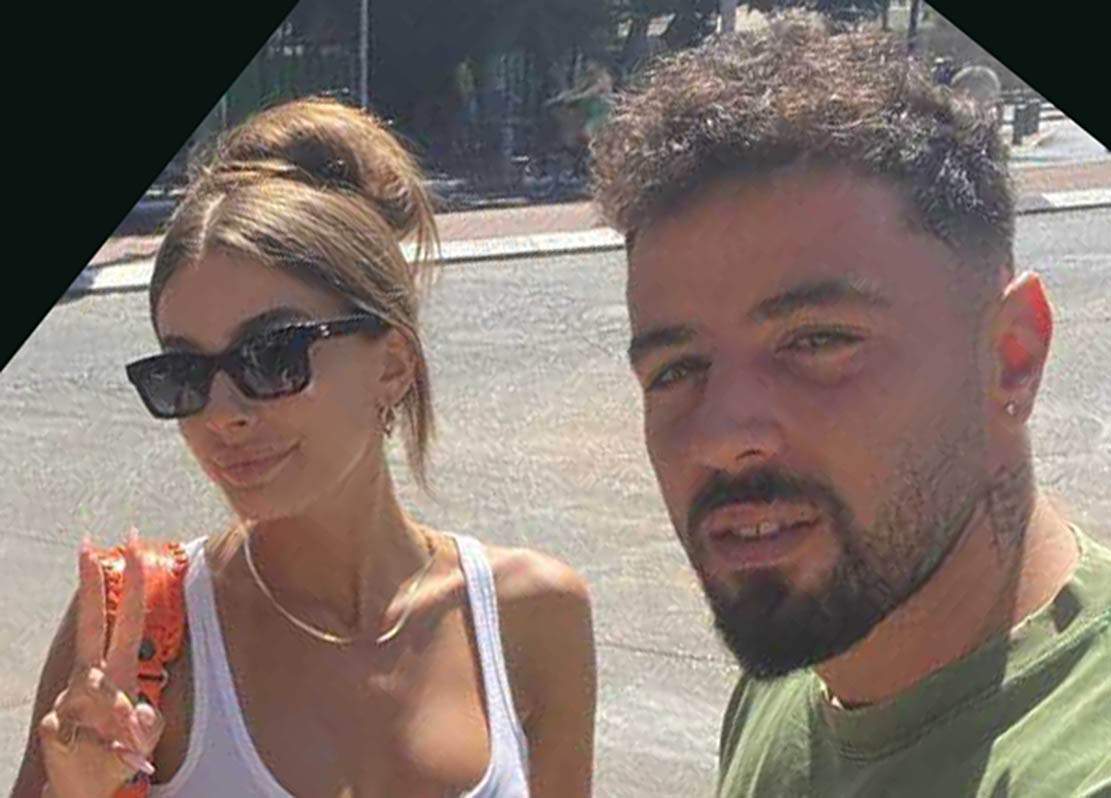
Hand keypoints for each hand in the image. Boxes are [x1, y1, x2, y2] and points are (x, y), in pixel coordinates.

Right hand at [37, 530, 165, 797]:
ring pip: (94, 689)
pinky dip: (102, 745)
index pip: (125, 618)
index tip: (127, 542)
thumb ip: (142, 719)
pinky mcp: (54, 726)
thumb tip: (136, 713)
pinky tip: (102, 754)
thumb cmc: (117, 749)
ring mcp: (70, 699)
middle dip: (93, 584)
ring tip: (123, 740)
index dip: (129, 583)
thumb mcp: (142, 730)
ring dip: (115, 716)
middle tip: (91, 544)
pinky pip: (82, 728)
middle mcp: (92, 677)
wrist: (87, 788)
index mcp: (118, 668)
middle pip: (91, 623)